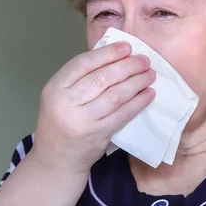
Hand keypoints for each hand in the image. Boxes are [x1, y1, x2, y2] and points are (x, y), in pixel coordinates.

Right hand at [31, 42, 155, 173]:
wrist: (57, 159)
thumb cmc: (61, 121)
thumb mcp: (60, 96)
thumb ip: (81, 78)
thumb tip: (116, 57)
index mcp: (55, 88)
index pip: (83, 63)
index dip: (107, 53)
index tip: (127, 47)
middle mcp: (66, 103)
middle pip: (101, 78)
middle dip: (127, 66)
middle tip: (145, 60)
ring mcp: (83, 120)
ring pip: (114, 95)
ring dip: (136, 82)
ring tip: (150, 74)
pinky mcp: (99, 134)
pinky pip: (122, 114)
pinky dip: (138, 102)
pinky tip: (148, 94)